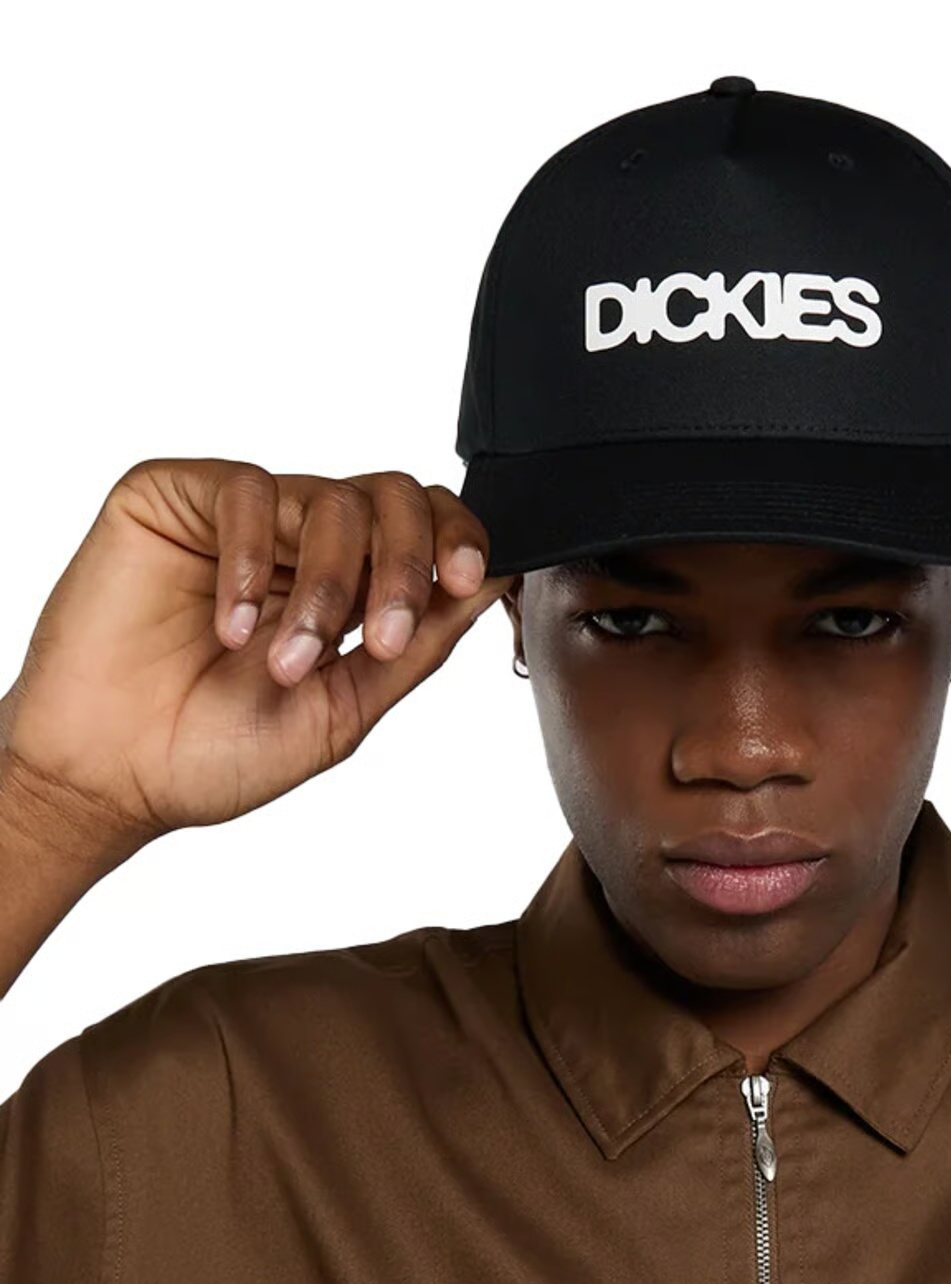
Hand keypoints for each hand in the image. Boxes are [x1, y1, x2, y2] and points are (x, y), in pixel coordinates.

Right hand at [0, 458, 513, 844]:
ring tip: (285, 662)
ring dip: (323, 587)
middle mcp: (301, 542)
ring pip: (328, 498)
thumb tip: (489, 586)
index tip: (466, 579)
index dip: (456, 539)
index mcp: (350, 586)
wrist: (115, 778)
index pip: (423, 528)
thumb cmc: (220, 752)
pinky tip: (233, 626)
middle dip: (403, 564)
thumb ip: (415, 646)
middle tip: (381, 635)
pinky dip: (250, 561)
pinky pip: (245, 491)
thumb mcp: (344, 709)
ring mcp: (243, 518)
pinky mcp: (175, 497)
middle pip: (390, 498)